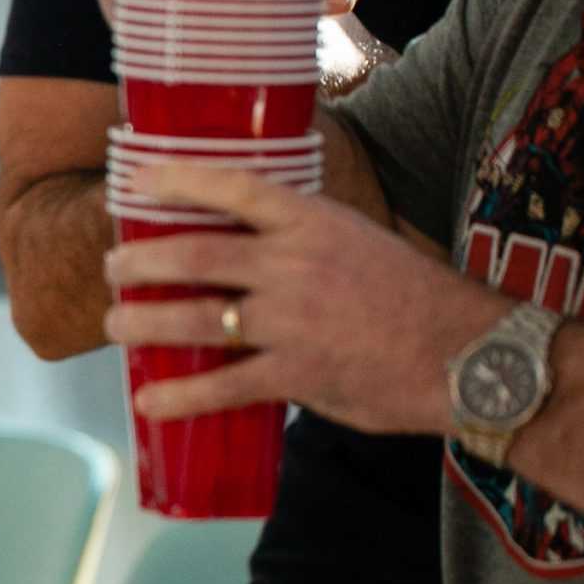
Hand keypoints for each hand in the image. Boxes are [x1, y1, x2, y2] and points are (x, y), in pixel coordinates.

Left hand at [101, 163, 502, 432]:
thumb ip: (306, 240)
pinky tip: (150, 402)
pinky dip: (180, 396)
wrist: (471, 355)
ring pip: (196, 317)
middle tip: (113, 269)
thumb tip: (253, 245)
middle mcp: (293, 264)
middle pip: (194, 254)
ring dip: (143, 324)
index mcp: (312, 222)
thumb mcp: (362, 241)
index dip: (178, 181)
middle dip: (140, 262)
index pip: (232, 187)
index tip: (138, 184)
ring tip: (114, 327)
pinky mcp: (298, 373)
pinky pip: (224, 385)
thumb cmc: (418, 296)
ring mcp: (291, 320)